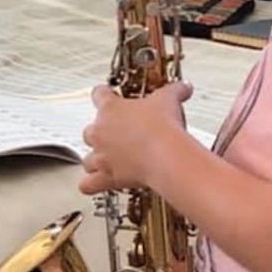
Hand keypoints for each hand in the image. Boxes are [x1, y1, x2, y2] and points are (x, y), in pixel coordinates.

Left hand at [79, 80, 193, 194]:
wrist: (164, 156)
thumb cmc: (161, 128)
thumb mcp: (169, 99)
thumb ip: (175, 91)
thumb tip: (183, 87)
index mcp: (111, 109)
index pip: (99, 94)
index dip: (104, 94)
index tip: (108, 94)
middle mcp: (100, 132)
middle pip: (90, 130)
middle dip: (101, 133)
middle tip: (117, 134)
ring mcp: (101, 156)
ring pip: (88, 159)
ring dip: (96, 159)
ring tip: (107, 160)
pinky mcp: (106, 177)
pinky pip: (88, 184)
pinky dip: (90, 185)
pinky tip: (94, 184)